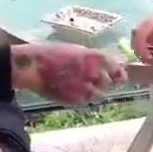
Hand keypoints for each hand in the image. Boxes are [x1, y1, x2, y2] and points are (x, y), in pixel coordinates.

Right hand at [10, 43, 126, 104]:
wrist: (32, 66)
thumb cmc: (51, 54)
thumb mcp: (75, 50)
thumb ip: (92, 59)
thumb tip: (106, 65)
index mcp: (93, 57)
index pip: (116, 68)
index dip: (119, 74)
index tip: (119, 77)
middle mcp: (92, 73)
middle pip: (108, 83)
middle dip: (103, 83)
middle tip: (94, 80)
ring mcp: (83, 88)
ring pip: (98, 95)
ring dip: (93, 92)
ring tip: (80, 85)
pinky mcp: (73, 100)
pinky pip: (84, 101)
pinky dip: (80, 98)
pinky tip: (70, 90)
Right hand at [131, 8, 152, 69]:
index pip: (146, 26)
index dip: (142, 42)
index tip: (147, 57)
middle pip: (138, 32)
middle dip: (140, 48)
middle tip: (149, 62)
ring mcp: (150, 24)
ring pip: (137, 37)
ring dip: (140, 50)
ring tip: (151, 61)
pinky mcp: (149, 31)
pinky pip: (140, 41)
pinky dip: (143, 50)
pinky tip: (151, 58)